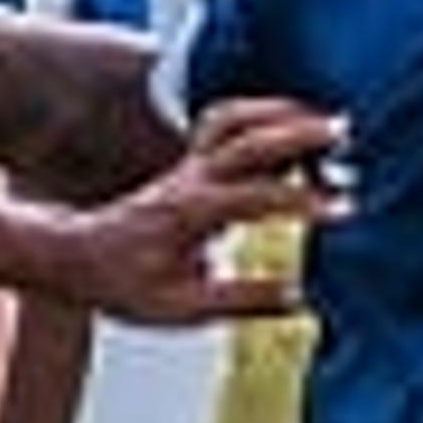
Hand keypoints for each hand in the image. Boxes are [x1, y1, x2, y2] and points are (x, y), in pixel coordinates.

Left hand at [58, 98, 346, 326]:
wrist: (76, 258)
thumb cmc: (123, 285)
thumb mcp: (181, 308)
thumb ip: (241, 300)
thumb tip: (300, 297)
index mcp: (189, 214)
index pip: (254, 197)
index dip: (301, 200)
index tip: (344, 208)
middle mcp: (190, 179)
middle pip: (247, 139)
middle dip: (298, 133)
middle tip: (346, 134)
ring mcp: (188, 165)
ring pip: (235, 120)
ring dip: (281, 114)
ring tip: (328, 123)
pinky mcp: (189, 163)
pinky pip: (225, 125)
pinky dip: (260, 118)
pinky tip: (293, 129)